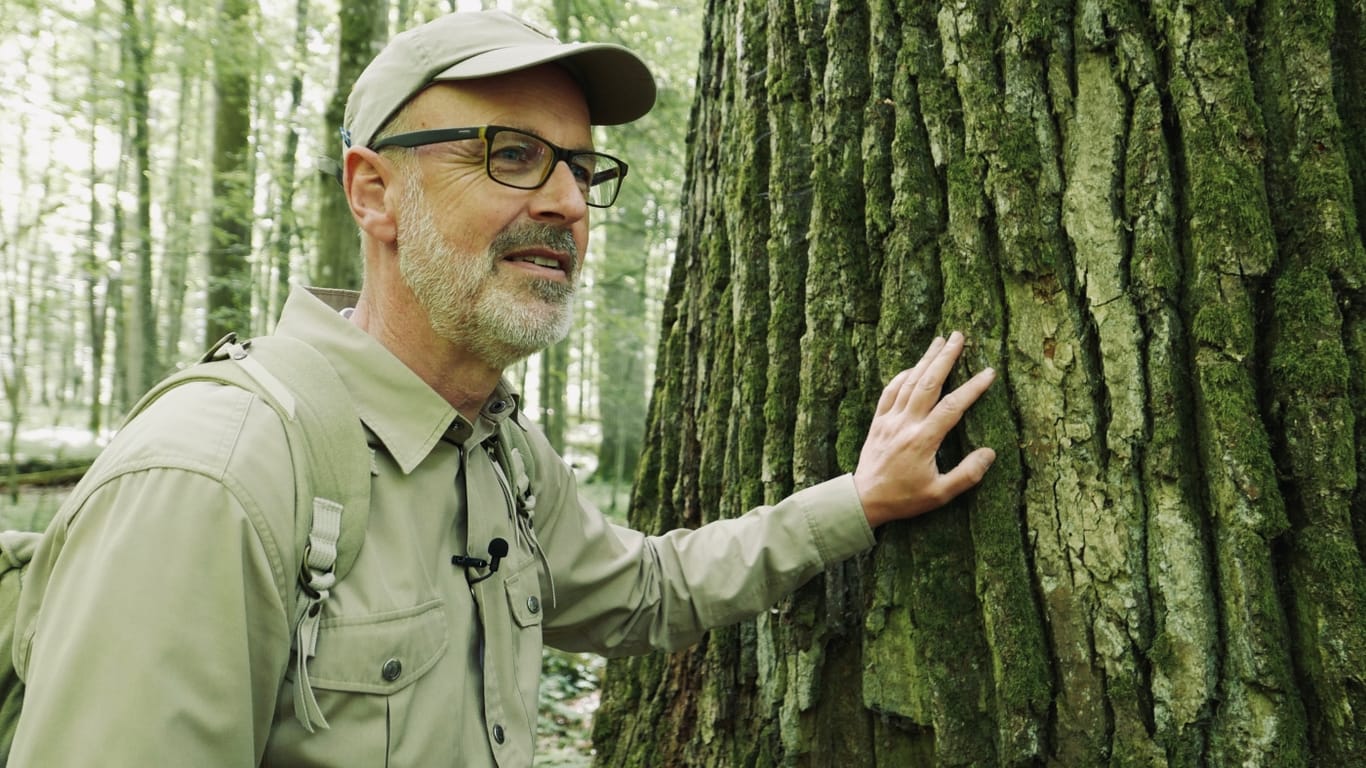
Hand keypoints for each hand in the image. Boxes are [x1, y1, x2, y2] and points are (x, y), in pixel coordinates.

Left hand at [854, 332, 996, 527]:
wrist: (863, 500)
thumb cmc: (904, 499)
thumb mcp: (940, 494)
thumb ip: (967, 475)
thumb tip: (990, 453)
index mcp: (923, 440)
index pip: (952, 406)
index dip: (972, 387)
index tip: (989, 372)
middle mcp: (905, 424)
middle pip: (928, 383)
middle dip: (945, 357)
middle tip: (959, 336)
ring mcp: (889, 420)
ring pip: (909, 382)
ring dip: (925, 359)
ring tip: (939, 340)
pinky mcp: (877, 422)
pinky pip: (890, 392)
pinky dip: (902, 376)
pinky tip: (913, 367)